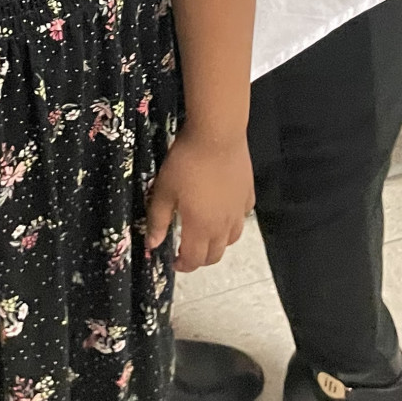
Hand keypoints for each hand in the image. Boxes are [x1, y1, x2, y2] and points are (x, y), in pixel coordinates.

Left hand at [144, 127, 254, 271]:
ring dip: (217, 244)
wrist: (217, 135)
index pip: (193, 260)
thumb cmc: (186, 162)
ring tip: (205, 234)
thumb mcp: (163, 190)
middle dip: (199, 259)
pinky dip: (231, 223)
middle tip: (187, 250)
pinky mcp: (248, 195)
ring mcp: (238, 211)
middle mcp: (223, 226)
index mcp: (200, 228)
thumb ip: (157, 220)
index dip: (183, 265)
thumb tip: (152, 245)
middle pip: (214, 255)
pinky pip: (241, 218)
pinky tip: (224, 211)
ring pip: (231, 240)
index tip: (173, 260)